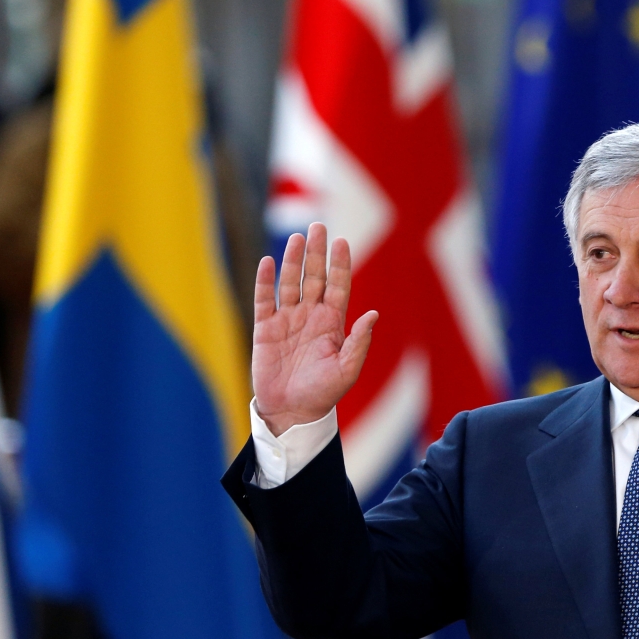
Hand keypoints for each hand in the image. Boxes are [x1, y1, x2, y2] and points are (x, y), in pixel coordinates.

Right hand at [252, 223, 377, 435]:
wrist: (292, 412)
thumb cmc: (323, 393)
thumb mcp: (347, 369)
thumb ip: (359, 341)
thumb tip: (373, 313)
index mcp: (333, 323)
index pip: (338, 286)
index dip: (340, 264)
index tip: (342, 242)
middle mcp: (311, 316)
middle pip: (314, 277)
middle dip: (316, 253)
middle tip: (318, 226)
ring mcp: (287, 320)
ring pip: (290, 283)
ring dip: (293, 261)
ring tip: (297, 238)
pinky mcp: (265, 330)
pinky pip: (265, 300)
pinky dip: (265, 282)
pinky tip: (268, 263)